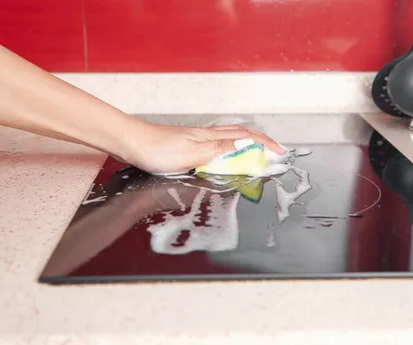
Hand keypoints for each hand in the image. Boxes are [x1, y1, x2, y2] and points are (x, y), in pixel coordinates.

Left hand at [120, 121, 285, 173]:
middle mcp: (207, 135)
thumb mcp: (192, 154)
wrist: (132, 143)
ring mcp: (197, 139)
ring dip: (248, 144)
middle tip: (275, 152)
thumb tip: (248, 143)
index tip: (281, 153)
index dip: (265, 145)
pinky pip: (219, 144)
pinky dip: (232, 148)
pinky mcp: (188, 144)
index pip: (246, 138)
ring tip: (259, 153)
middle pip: (241, 134)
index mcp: (211, 137)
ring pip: (230, 138)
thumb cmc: (157, 150)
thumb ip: (220, 150)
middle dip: (261, 142)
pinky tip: (228, 154)